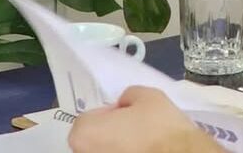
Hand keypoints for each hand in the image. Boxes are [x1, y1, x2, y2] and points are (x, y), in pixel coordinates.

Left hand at [69, 86, 217, 152]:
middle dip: (109, 130)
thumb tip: (124, 103)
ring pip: (103, 150)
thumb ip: (127, 95)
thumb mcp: (146, 96)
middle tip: (133, 126)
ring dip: (115, 145)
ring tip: (139, 141)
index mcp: (84, 134)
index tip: (126, 113)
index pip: (90, 116)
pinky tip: (142, 150)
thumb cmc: (158, 128)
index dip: (110, 112)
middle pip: (92, 137)